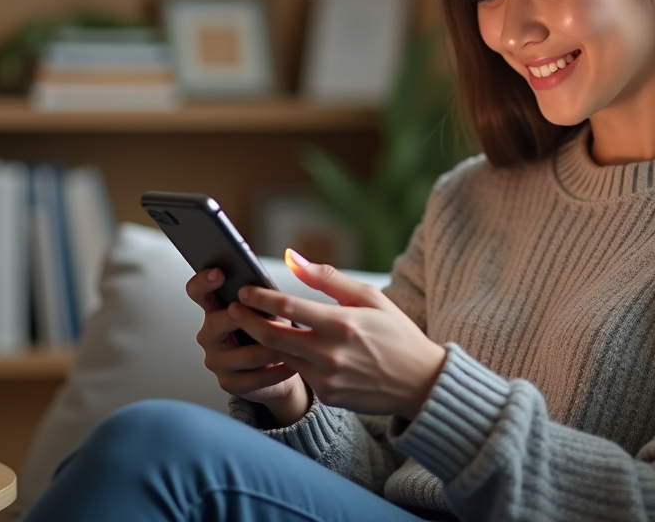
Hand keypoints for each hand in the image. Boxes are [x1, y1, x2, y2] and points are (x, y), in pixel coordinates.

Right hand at [187, 267, 309, 423]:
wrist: (279, 367)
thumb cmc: (271, 330)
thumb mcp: (269, 309)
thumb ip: (263, 298)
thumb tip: (267, 291)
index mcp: (215, 309)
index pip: (198, 291)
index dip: (203, 281)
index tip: (219, 273)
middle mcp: (209, 334)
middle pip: (215, 322)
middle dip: (242, 319)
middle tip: (265, 319)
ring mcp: (216, 360)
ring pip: (242, 354)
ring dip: (270, 351)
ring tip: (290, 347)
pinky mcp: (227, 382)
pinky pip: (253, 378)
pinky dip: (275, 372)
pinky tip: (290, 366)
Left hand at [228, 249, 446, 418]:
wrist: (421, 383)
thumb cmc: (397, 334)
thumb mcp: (370, 297)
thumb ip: (327, 278)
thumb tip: (291, 258)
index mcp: (343, 324)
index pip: (288, 306)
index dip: (260, 297)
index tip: (244, 289)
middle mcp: (332, 354)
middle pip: (272, 336)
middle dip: (246, 320)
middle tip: (233, 307)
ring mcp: (328, 379)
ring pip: (281, 357)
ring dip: (262, 340)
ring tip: (253, 324)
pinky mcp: (328, 396)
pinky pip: (300, 374)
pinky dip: (289, 359)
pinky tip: (285, 346)